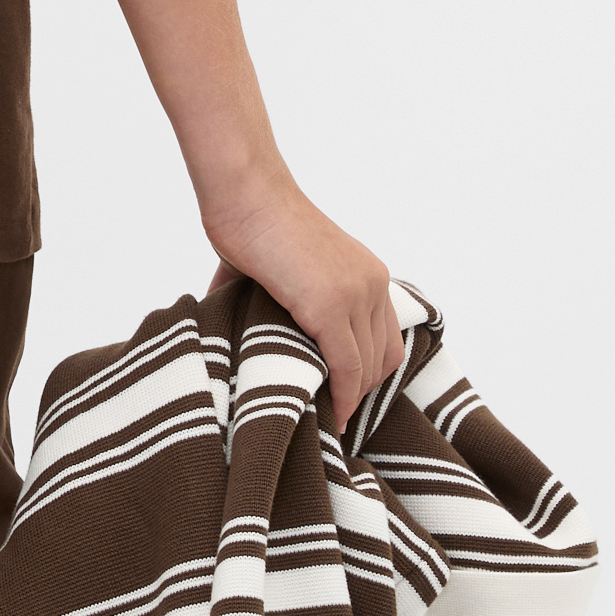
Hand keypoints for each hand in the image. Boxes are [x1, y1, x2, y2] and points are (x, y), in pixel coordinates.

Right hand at [204, 169, 402, 434]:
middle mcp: (372, 283)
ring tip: (328, 421)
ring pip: (368, 368)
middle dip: (361, 392)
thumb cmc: (251, 224)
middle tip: (334, 416)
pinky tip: (332, 415)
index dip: (368, 374)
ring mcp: (355, 293)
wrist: (246, 194)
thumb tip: (228, 321)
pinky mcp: (329, 305)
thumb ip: (266, 301)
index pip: (386, 339)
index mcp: (367, 274)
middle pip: (384, 358)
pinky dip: (343, 397)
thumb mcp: (276, 269)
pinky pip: (347, 366)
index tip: (344, 396)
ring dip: (351, 399)